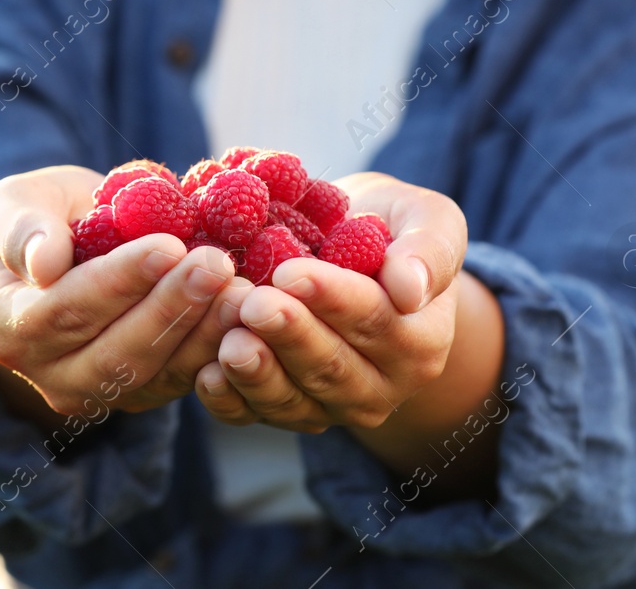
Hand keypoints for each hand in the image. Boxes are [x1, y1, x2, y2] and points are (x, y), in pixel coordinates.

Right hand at [0, 165, 249, 423]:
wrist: (71, 251)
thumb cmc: (43, 219)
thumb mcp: (17, 205)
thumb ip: (21, 228)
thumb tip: (43, 263)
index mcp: (11, 327)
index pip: (67, 309)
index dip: (119, 280)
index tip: (168, 245)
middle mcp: (52, 374)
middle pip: (117, 351)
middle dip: (171, 308)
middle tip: (217, 265)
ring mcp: (101, 393)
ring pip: (157, 372)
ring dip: (204, 332)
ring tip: (243, 290)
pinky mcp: (146, 394)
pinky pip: (183, 378)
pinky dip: (218, 346)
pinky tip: (248, 311)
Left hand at [196, 173, 500, 450]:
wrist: (349, 254)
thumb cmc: (386, 229)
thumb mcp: (426, 219)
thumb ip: (429, 249)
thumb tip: (412, 289)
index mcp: (420, 339)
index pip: (375, 320)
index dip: (331, 298)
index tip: (290, 272)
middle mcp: (380, 385)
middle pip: (330, 365)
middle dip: (289, 335)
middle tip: (252, 304)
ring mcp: (331, 406)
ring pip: (292, 398)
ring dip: (257, 373)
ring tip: (228, 342)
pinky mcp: (286, 411)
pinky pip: (255, 415)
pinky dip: (229, 400)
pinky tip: (206, 375)